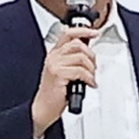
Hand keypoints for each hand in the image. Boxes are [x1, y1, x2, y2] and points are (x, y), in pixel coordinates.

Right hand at [28, 18, 102, 136]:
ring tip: (90, 78)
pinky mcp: (58, 74)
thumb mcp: (63, 72)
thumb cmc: (54, 93)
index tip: (95, 32)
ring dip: (91, 69)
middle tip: (92, 67)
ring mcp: (55, 65)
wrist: (43, 108)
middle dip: (91, 56)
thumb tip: (89, 54)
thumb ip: (73, 60)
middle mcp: (53, 57)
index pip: (68, 34)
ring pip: (81, 58)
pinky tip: (88, 84)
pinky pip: (81, 71)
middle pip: (78, 44)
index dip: (83, 30)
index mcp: (54, 54)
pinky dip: (89, 78)